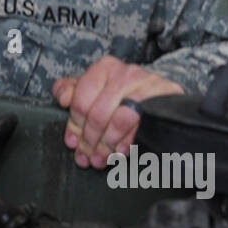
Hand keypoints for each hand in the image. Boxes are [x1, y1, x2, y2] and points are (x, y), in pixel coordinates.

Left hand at [52, 56, 183, 168]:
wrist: (160, 92)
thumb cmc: (121, 93)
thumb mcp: (96, 88)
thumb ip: (73, 91)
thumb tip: (62, 99)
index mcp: (104, 68)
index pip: (81, 99)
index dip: (74, 125)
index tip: (72, 143)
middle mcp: (125, 73)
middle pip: (99, 113)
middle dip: (89, 141)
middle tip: (85, 157)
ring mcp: (147, 85)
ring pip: (119, 121)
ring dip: (106, 145)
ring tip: (100, 159)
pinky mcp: (164, 100)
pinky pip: (142, 127)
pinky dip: (128, 143)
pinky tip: (119, 153)